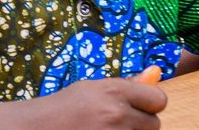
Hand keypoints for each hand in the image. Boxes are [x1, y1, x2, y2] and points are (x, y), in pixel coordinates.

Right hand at [25, 66, 165, 128]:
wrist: (39, 128)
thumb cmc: (65, 108)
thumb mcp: (93, 89)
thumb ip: (127, 85)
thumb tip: (155, 73)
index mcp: (114, 92)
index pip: (159, 100)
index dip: (149, 103)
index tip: (138, 105)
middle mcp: (118, 115)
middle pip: (154, 124)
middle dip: (140, 123)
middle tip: (116, 121)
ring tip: (106, 129)